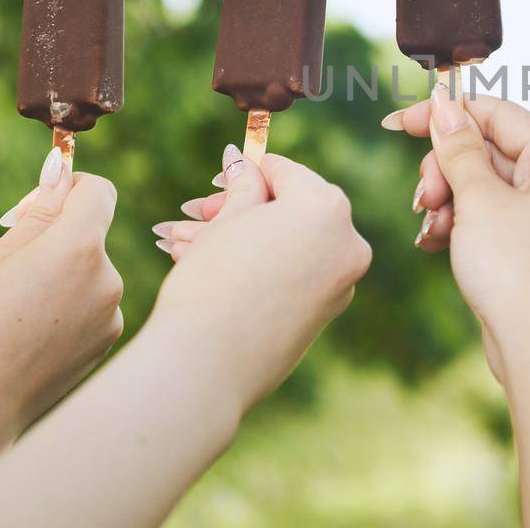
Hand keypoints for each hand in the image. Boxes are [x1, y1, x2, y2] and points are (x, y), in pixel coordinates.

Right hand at [0, 147, 123, 432]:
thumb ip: (38, 215)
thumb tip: (63, 176)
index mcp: (79, 248)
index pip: (99, 192)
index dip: (68, 189)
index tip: (33, 208)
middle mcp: (108, 278)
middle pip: (91, 234)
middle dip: (56, 237)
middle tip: (8, 266)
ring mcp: (111, 313)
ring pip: (88, 272)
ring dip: (60, 275)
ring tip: (14, 309)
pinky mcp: (107, 341)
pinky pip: (90, 304)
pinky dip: (66, 306)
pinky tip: (30, 333)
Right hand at [146, 145, 370, 406]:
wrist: (207, 366)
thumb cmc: (213, 282)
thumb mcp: (227, 223)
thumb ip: (244, 187)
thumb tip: (244, 162)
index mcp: (327, 207)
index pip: (285, 172)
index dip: (245, 172)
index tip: (216, 180)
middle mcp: (347, 243)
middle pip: (290, 209)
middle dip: (239, 210)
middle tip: (194, 215)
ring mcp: (342, 282)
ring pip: (288, 245)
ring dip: (240, 240)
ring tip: (182, 243)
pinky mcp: (327, 313)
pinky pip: (294, 274)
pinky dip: (260, 266)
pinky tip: (210, 266)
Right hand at [385, 87, 529, 526]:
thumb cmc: (519, 274)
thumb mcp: (479, 200)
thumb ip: (458, 147)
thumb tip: (445, 103)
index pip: (496, 113)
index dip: (443, 114)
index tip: (396, 124)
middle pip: (488, 148)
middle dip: (445, 167)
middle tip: (424, 196)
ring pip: (484, 183)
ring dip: (448, 197)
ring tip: (430, 224)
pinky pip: (490, 215)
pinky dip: (460, 222)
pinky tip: (433, 242)